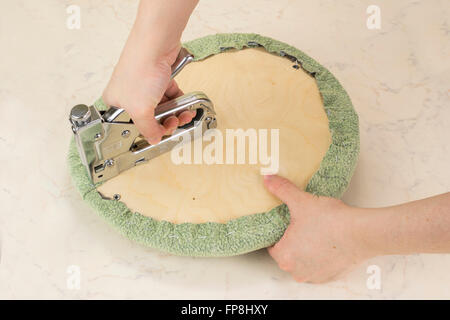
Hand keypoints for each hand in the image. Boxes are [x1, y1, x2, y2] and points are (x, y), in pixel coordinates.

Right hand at [103, 0, 197, 144]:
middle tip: (176, 122)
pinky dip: (178, 100)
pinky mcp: (158, 76)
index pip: (133, 124)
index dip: (150, 130)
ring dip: (175, 112)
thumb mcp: (141, 109)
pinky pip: (169, 94)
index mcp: (116, 101)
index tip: (162, 133)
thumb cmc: (141, 70)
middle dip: (166, 121)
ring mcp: (144, 84)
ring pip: (162, 105)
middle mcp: (128, 92)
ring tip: (184, 114)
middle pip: (150, 115)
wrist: (157, 44)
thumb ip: (148, 128)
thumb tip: (153, 139)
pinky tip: (185, 104)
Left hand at [263, 175, 373, 282]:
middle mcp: (296, 271)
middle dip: (292, 241)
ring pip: (303, 261)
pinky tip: (326, 242)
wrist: (362, 233)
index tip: (285, 224)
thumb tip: (268, 179)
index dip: (278, 232)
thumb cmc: (331, 221)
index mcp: (284, 256)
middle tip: (300, 225)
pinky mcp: (330, 276)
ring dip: (306, 250)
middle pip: (287, 254)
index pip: (272, 245)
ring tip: (314, 232)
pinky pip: (319, 266)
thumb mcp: (301, 201)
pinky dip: (321, 256)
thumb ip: (281, 190)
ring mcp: (314, 276)